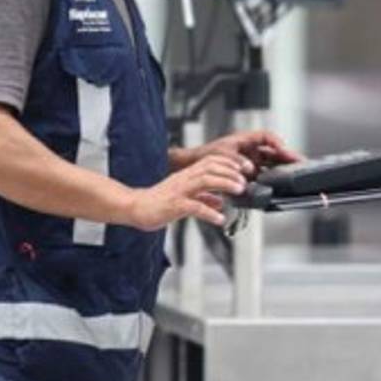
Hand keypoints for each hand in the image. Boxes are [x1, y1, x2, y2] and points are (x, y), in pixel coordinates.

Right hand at [128, 154, 247, 231]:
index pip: (210, 160)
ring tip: (239, 191)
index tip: (243, 168)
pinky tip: (220, 219)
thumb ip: (203, 198)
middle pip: (210, 167)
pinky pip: (194, 206)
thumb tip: (220, 203)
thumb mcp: (184, 197)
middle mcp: (184, 179)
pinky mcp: (174, 206)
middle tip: (245, 181)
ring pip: (205, 180)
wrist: (135, 208)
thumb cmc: (158, 202)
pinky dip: (209, 212)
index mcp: (187, 174)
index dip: (228, 162)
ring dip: (225, 184)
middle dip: (231, 171)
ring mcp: (179, 191)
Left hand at [189, 130, 301, 176]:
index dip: (277, 142)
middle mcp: (250, 150)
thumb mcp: (220, 155)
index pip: (266, 136)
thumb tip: (250, 168)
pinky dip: (272, 180)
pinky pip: (264, 176)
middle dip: (287, 156)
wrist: (194, 167)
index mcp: (245, 140)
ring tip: (295, 173)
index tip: (283, 149)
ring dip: (282, 169)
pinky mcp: (249, 175)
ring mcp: (251, 163)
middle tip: (300, 162)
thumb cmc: (204, 156)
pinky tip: (279, 185)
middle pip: (274, 151)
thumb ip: (236, 160)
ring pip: (272, 164)